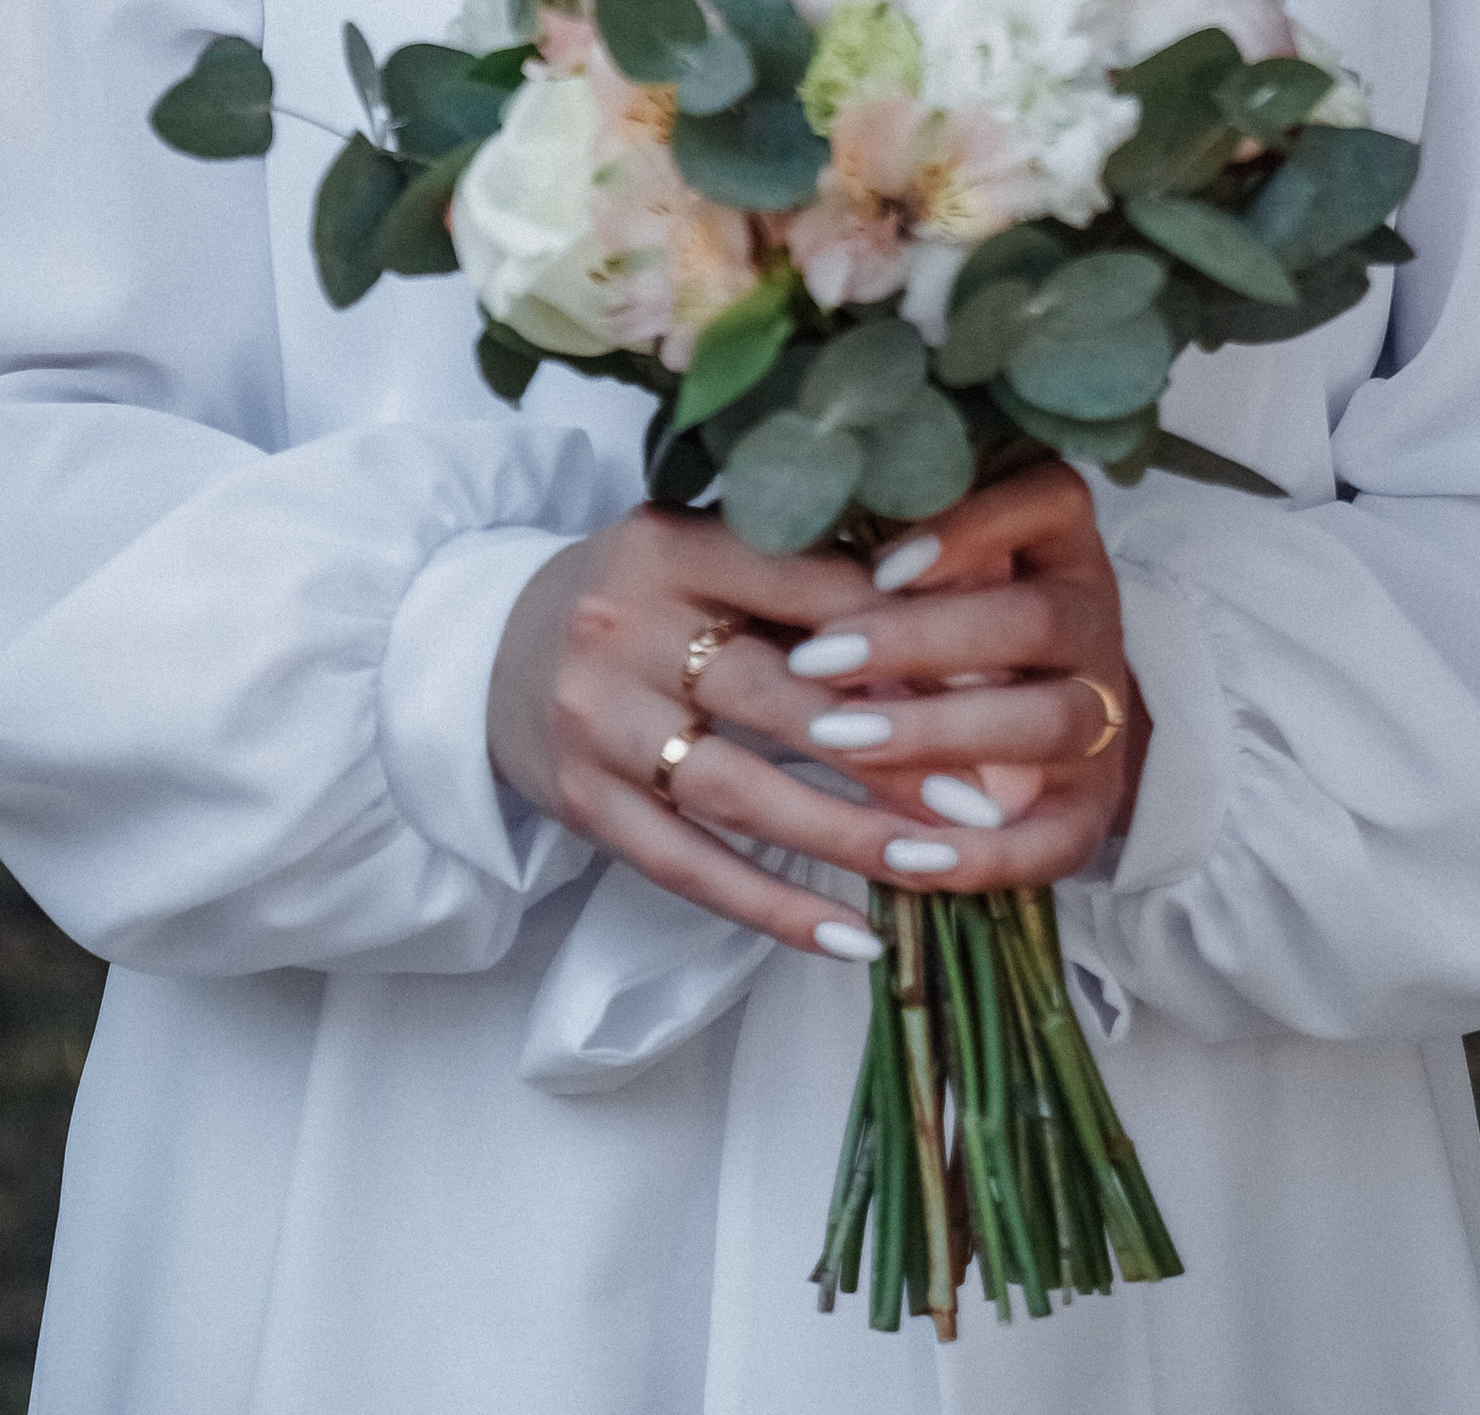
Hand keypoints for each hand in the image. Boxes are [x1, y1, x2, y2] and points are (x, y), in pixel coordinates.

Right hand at [486, 462, 1147, 962]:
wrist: (491, 648)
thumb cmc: (643, 595)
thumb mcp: (707, 552)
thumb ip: (808, 577)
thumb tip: (958, 620)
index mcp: (666, 541)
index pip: (802, 585)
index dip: (898, 635)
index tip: (988, 682)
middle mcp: (621, 626)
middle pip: (774, 695)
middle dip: (889, 751)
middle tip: (982, 798)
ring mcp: (594, 721)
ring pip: (739, 792)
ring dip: (846, 837)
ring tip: (937, 866)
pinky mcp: (583, 804)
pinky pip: (690, 868)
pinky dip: (773, 907)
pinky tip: (852, 937)